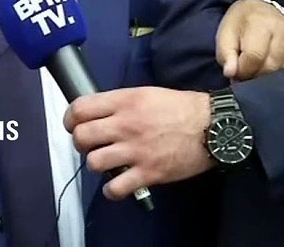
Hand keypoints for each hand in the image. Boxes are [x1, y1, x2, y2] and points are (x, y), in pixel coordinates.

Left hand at [64, 87, 211, 199]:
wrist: (213, 127)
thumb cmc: (181, 108)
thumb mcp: (146, 93)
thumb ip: (120, 103)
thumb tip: (98, 113)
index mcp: (124, 101)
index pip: (80, 108)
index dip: (70, 119)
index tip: (74, 125)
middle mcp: (125, 124)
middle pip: (81, 137)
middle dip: (81, 143)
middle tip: (91, 145)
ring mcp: (136, 150)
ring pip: (93, 162)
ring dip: (96, 164)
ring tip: (107, 163)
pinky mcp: (148, 173)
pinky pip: (115, 188)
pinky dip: (112, 190)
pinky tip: (117, 184)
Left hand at [216, 0, 283, 80]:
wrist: (260, 11)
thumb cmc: (240, 25)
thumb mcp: (226, 34)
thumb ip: (226, 54)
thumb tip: (231, 73)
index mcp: (261, 24)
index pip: (254, 57)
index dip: (243, 71)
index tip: (236, 74)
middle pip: (272, 66)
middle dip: (257, 76)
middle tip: (248, 75)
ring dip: (274, 80)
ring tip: (262, 75)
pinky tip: (283, 77)